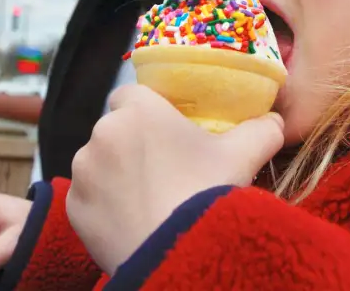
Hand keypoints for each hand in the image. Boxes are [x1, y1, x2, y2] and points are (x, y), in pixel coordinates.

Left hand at [67, 83, 284, 274]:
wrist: (177, 255)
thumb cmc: (206, 194)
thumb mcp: (244, 155)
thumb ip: (262, 129)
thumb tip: (275, 120)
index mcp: (138, 110)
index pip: (131, 94)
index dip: (147, 110)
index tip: (165, 130)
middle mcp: (102, 133)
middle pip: (116, 128)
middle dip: (133, 143)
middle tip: (165, 167)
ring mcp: (83, 172)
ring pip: (99, 162)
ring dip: (117, 172)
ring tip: (150, 196)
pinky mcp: (73, 207)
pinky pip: (88, 196)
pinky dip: (105, 203)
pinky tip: (133, 217)